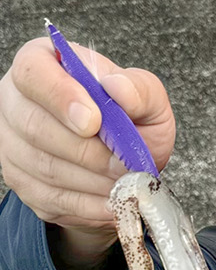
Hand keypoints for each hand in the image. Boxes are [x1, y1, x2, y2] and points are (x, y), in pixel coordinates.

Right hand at [0, 34, 175, 269]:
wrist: (121, 163)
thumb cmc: (129, 121)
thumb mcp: (147, 100)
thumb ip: (140, 90)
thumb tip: (119, 89)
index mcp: (41, 63)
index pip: (33, 72)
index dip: (60, 97)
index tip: (93, 121)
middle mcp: (16, 100)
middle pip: (36, 127)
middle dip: (87, 153)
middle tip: (123, 165)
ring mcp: (12, 144)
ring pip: (44, 167)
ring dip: (91, 182)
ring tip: (124, 185)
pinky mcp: (22, 183)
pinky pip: (50, 198)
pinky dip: (87, 205)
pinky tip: (112, 202)